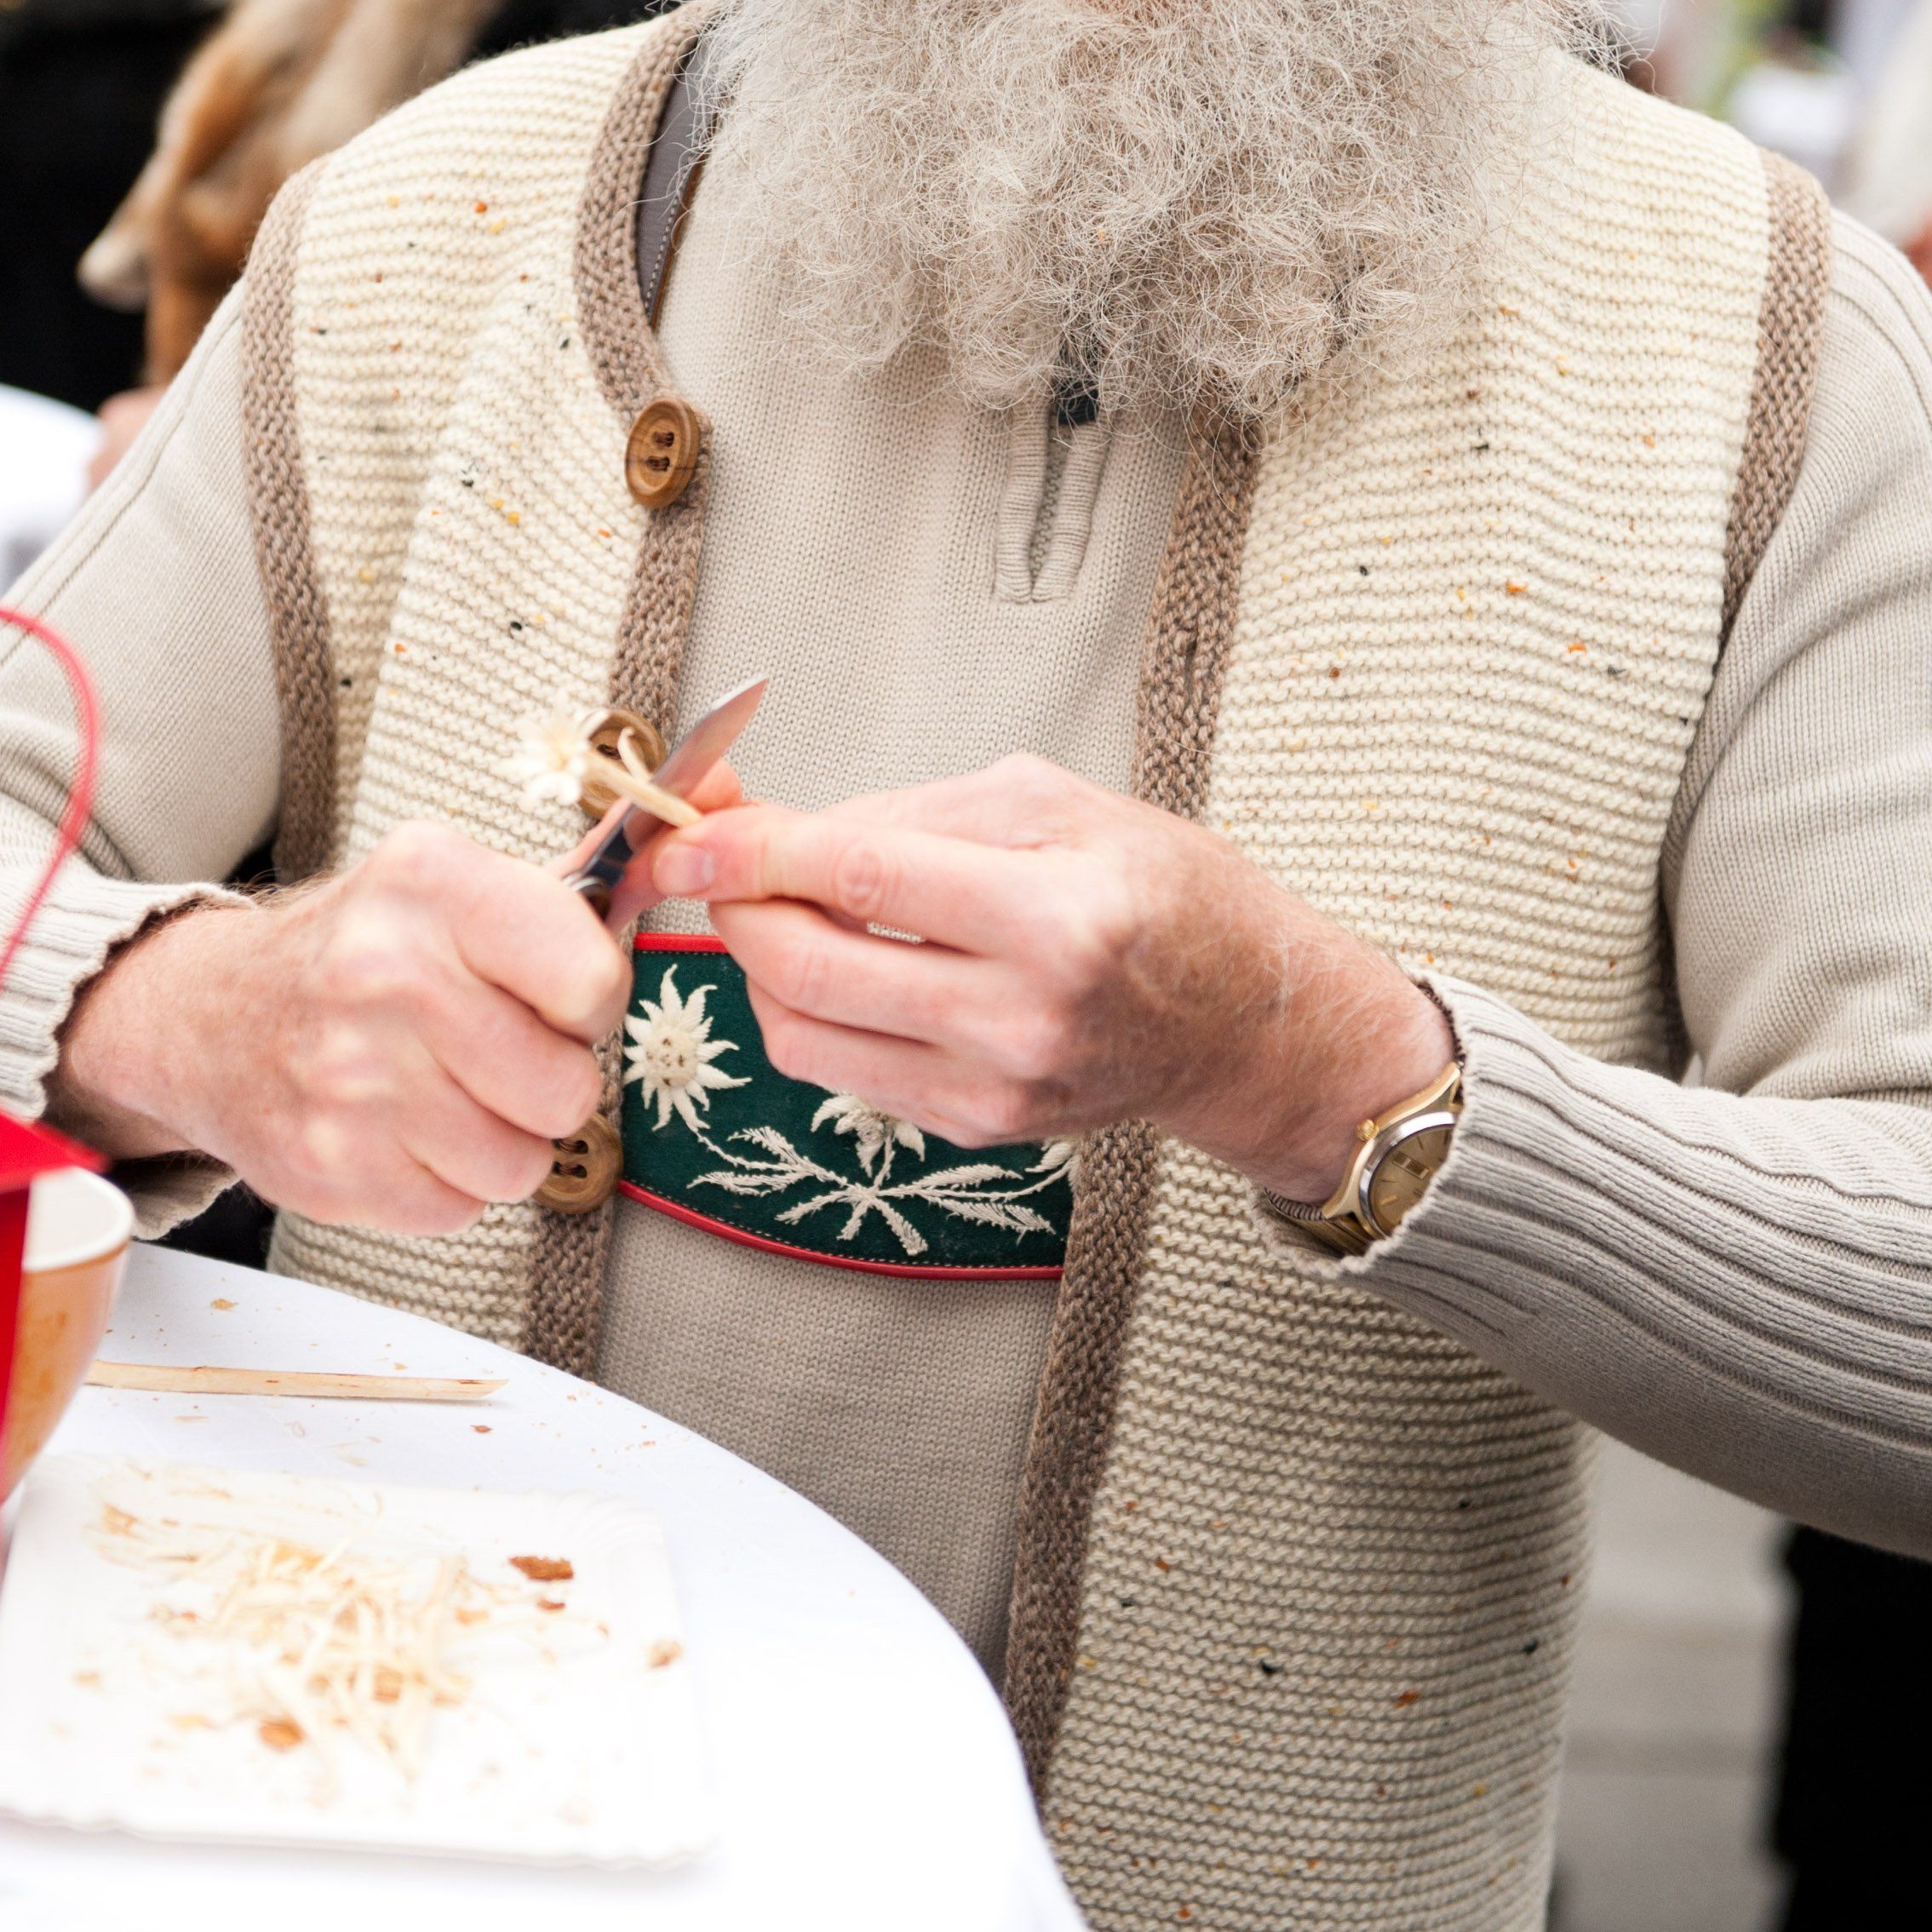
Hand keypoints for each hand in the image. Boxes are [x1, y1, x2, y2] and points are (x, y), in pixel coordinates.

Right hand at [55, 823, 628, 1235]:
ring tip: (449, 1091)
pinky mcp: (331, 1166)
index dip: (589, 1003)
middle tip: (494, 1053)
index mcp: (432, 885)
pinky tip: (406, 1130)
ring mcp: (353, 1080)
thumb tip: (679, 858)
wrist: (212, 1017)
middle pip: (566, 1088)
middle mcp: (387, 975)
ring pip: (522, 1163)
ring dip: (501, 1139)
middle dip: (547, 1080)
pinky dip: (447, 1181)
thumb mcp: (444, 884)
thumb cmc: (356, 952)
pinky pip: (461, 1209)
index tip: (553, 997)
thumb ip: (559, 898)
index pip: (591, 980)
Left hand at [647, 758, 1451, 1207]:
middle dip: (735, 908)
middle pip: (812, 970)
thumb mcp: (1050, 802)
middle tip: (712, 861)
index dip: (753, 852)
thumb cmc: (1161, 892)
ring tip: (773, 906)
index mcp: (1056, 916)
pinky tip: (830, 963)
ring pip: (806, 1035)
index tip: (686, 830)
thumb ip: (903, 811)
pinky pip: (844, 1072)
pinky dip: (809, 1014)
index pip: (860, 880)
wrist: (1245, 1020)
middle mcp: (1023, 1017)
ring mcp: (997, 1089)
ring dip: (758, 966)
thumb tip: (770, 823)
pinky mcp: (979, 1130)